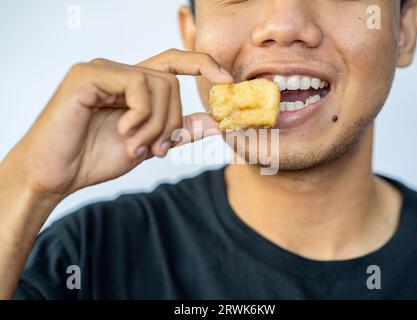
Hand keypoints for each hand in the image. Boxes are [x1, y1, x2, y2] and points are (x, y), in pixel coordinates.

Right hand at [2, 49, 232, 199]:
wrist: (56, 175)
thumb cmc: (95, 158)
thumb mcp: (148, 145)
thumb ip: (178, 131)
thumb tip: (214, 123)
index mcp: (131, 85)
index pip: (172, 62)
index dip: (202, 64)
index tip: (226, 80)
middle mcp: (117, 72)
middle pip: (171, 83)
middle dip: (171, 122)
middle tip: (156, 149)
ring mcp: (101, 70)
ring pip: (158, 85)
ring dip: (156, 125)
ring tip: (136, 147)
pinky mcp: (88, 75)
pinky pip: (137, 86)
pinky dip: (140, 115)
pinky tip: (123, 133)